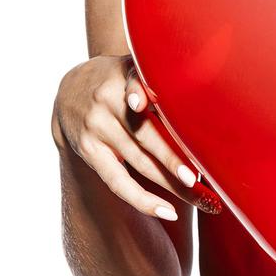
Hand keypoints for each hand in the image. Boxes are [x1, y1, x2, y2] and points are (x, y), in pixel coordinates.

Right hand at [52, 55, 222, 219]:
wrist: (70, 89)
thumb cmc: (120, 78)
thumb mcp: (135, 64)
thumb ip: (160, 75)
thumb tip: (205, 89)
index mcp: (125, 76)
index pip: (141, 87)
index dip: (149, 99)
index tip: (170, 119)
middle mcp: (107, 101)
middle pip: (146, 135)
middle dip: (175, 160)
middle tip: (201, 180)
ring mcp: (96, 129)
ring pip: (140, 163)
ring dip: (173, 186)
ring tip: (204, 201)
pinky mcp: (88, 152)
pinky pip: (117, 181)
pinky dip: (143, 200)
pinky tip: (167, 211)